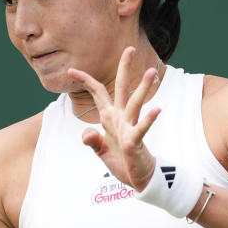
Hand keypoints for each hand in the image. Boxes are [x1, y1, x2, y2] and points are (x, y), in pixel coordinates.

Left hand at [69, 46, 161, 190]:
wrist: (138, 179)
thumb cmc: (122, 162)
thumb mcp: (100, 151)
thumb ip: (92, 140)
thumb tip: (86, 133)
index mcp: (110, 118)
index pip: (98, 94)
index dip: (85, 81)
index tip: (70, 70)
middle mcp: (121, 119)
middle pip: (121, 89)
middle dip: (124, 69)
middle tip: (129, 48)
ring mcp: (129, 129)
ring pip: (135, 104)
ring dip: (143, 89)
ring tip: (152, 72)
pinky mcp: (135, 142)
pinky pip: (142, 129)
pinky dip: (149, 120)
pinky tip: (157, 109)